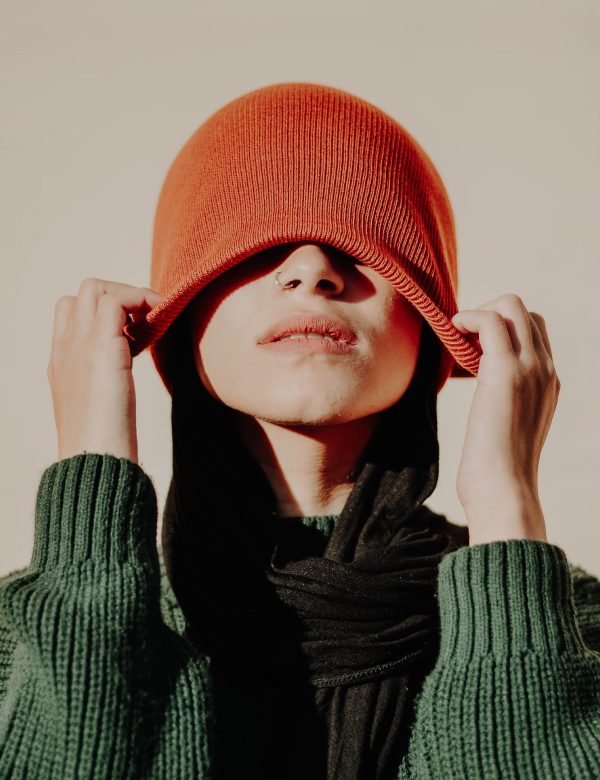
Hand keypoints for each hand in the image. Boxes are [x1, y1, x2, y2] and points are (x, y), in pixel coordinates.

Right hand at [47, 278, 163, 463]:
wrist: (95, 462)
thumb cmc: (102, 448)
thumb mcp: (97, 409)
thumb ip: (103, 386)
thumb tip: (120, 384)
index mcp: (61, 362)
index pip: (72, 312)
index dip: (105, 313)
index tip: (134, 336)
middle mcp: (65, 347)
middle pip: (83, 293)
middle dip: (119, 298)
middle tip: (144, 325)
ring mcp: (79, 344)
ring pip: (95, 288)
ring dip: (130, 297)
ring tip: (151, 325)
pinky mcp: (102, 347)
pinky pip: (117, 301)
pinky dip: (141, 301)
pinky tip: (158, 325)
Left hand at [450, 294, 559, 545]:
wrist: (504, 493)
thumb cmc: (495, 473)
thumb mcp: (505, 431)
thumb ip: (503, 407)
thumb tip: (486, 404)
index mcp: (547, 384)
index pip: (532, 333)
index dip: (499, 331)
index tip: (468, 349)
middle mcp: (546, 371)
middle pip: (525, 312)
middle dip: (488, 314)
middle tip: (460, 342)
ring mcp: (531, 368)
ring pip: (512, 306)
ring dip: (477, 313)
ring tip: (454, 340)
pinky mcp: (506, 372)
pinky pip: (491, 321)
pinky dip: (468, 318)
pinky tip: (451, 333)